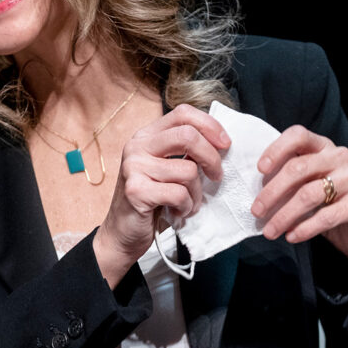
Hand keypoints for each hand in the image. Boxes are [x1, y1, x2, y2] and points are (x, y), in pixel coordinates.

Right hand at [93, 104, 230, 287]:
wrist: (122, 233)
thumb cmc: (152, 200)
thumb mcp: (166, 168)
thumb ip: (183, 151)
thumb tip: (220, 143)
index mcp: (146, 135)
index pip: (183, 113)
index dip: (209, 125)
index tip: (225, 144)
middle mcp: (137, 146)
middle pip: (188, 135)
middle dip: (211, 157)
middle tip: (216, 176)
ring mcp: (134, 167)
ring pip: (188, 170)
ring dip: (197, 193)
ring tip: (188, 203)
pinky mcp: (136, 191)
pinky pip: (179, 194)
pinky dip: (186, 207)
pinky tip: (177, 212)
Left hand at [251, 125, 347, 270]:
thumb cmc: (323, 201)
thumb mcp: (304, 184)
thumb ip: (286, 179)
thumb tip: (254, 190)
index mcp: (322, 146)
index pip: (298, 136)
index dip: (277, 150)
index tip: (260, 170)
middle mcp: (339, 157)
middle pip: (299, 168)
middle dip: (273, 192)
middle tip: (257, 211)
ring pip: (310, 194)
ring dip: (285, 215)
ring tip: (270, 231)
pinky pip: (328, 216)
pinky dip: (305, 228)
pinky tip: (291, 236)